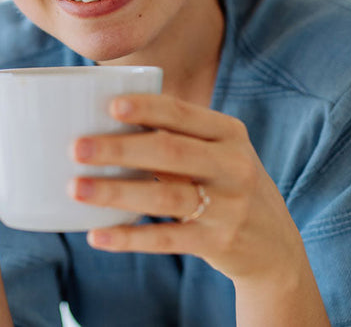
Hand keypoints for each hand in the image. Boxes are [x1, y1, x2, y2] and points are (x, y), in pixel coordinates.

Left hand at [70, 94, 309, 284]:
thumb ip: (176, 138)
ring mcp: (229, 206)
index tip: (109, 105)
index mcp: (230, 134)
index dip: (147, 109)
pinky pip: (167, 239)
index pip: (184, 114)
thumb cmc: (228, 187)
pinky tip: (97, 236)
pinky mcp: (218, 242)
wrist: (275, 246)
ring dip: (116, 192)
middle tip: (76, 148)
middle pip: (171, 152)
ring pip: (166, 196)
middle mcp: (234, 166)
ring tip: (76, 188)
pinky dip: (130, 237)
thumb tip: (102, 120)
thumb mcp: (218, 154)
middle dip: (120, 148)